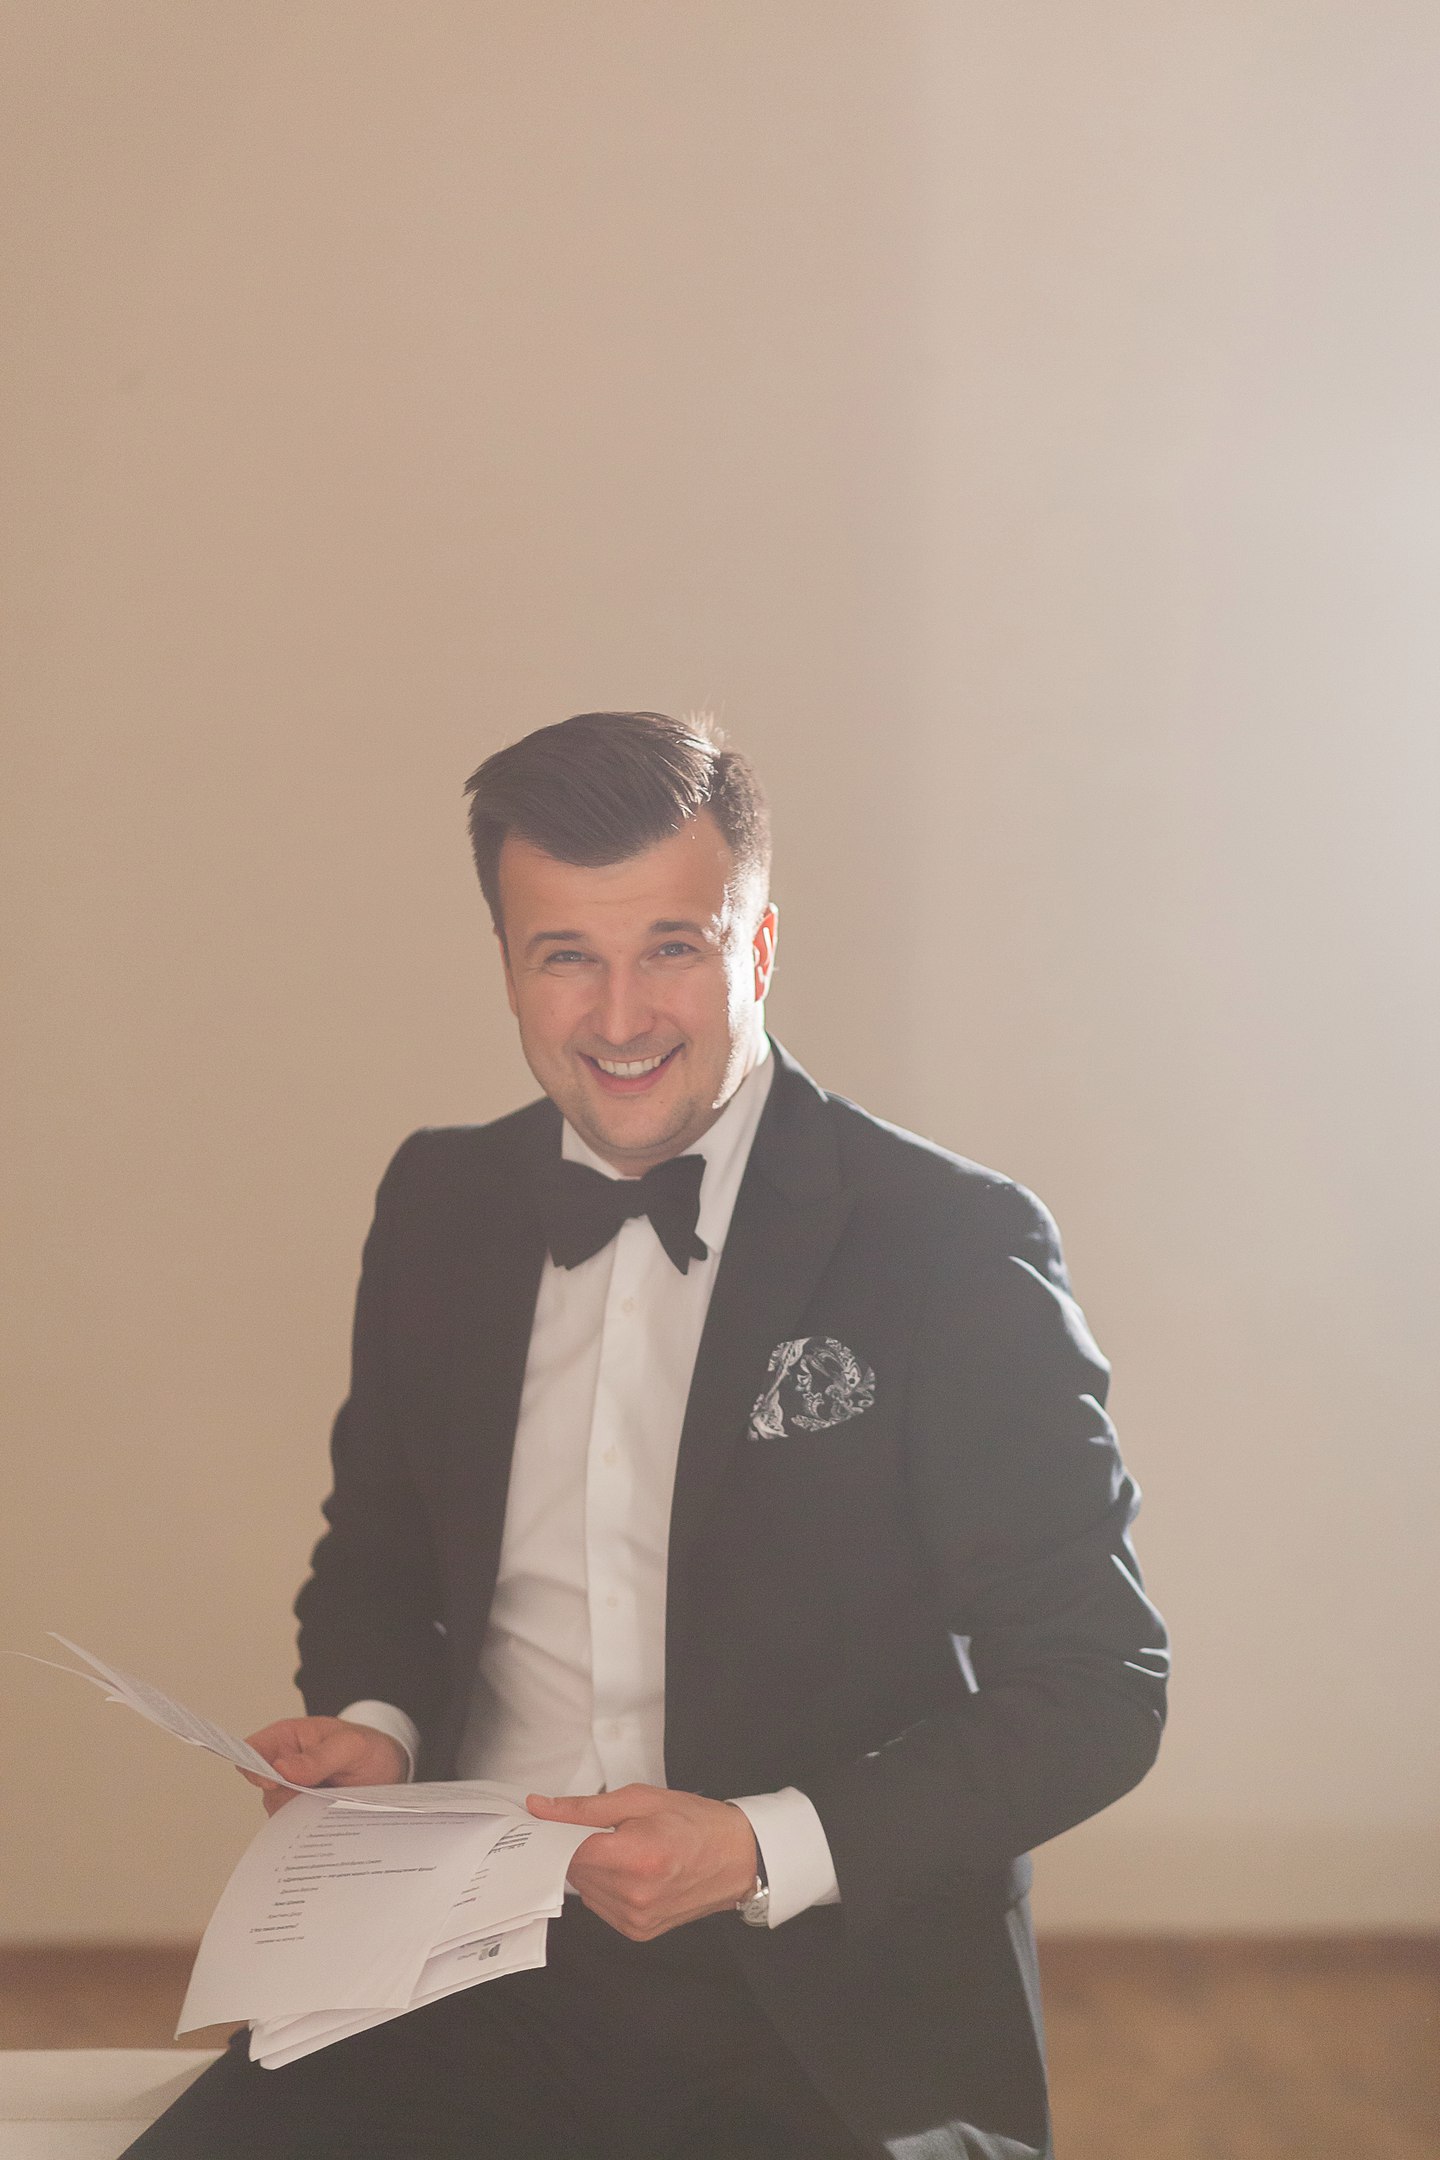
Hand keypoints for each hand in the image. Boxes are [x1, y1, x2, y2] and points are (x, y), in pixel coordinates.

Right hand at [240, 1717, 408, 1815]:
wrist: (389, 1773)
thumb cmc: (368, 1749)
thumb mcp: (352, 1746)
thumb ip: (319, 1756)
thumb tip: (281, 1768)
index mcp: (288, 1738)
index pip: (253, 1749)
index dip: (252, 1765)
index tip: (270, 1781)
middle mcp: (283, 1767)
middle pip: (264, 1789)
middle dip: (286, 1796)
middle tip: (316, 1796)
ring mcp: (291, 1794)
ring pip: (278, 1812)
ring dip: (301, 1815)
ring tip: (333, 1806)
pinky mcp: (302, 1817)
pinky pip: (293, 1830)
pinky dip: (308, 1831)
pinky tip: (330, 1823)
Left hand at [526, 1784, 757, 1940]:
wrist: (736, 1857)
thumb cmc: (693, 1822)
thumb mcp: (640, 1799)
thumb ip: (584, 1808)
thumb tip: (539, 1808)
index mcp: (637, 1858)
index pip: (569, 1849)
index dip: (558, 1832)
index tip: (554, 1820)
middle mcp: (634, 1896)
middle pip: (574, 1870)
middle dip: (578, 1846)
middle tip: (604, 1828)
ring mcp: (636, 1919)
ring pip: (584, 1890)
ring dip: (591, 1868)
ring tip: (622, 1849)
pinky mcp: (638, 1931)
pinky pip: (600, 1905)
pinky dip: (605, 1886)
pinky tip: (628, 1870)